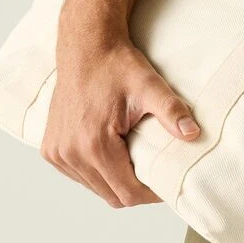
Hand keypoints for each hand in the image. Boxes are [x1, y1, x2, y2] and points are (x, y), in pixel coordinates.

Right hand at [39, 32, 201, 207]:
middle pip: (110, 196)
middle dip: (134, 190)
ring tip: (132, 163)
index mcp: (93, 144)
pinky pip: (78, 176)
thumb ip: (171, 112)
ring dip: (114, 182)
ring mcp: (56, 152)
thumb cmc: (116, 65)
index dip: (150, 195)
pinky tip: (110, 157)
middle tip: (153, 175)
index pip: (127, 193)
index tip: (165, 185)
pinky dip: (95, 173)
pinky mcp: (50, 148)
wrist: (86, 47)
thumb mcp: (149, 86)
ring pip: (93, 188)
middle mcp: (70, 153)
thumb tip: (193, 134)